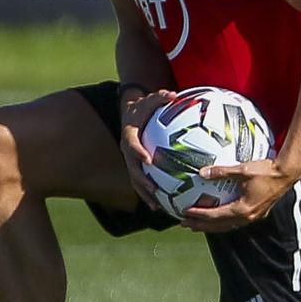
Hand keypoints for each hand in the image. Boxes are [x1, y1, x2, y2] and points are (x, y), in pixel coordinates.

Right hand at [120, 89, 176, 208]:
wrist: (131, 113)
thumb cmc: (144, 106)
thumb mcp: (150, 99)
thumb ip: (160, 97)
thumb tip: (173, 94)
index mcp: (129, 135)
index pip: (131, 145)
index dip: (138, 153)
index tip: (148, 160)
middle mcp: (127, 150)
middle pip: (132, 169)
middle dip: (142, 181)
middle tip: (154, 189)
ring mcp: (130, 160)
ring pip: (135, 180)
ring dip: (145, 194)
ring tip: (157, 206)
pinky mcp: (135, 166)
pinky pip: (141, 182)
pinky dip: (149, 194)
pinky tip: (161, 206)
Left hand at [180, 159, 300, 232]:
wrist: (286, 174)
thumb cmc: (266, 171)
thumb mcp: (242, 169)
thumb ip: (222, 171)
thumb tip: (202, 172)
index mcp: (242, 209)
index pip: (215, 216)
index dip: (199, 215)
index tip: (185, 213)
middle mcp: (247, 217)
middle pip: (219, 226)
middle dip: (201, 226)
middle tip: (185, 224)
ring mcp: (253, 217)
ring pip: (228, 226)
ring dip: (212, 226)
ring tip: (198, 225)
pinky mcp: (257, 213)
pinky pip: (236, 222)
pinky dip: (224, 222)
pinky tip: (219, 218)